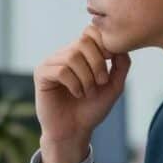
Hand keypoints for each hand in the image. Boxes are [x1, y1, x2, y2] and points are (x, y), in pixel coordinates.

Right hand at [34, 25, 129, 162]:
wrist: (75, 130)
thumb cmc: (92, 108)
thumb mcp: (114, 86)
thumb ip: (121, 65)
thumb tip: (121, 45)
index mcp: (81, 52)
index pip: (91, 31)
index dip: (104, 45)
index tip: (111, 63)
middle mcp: (64, 53)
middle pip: (83, 41)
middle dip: (98, 63)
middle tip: (101, 82)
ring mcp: (51, 62)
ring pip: (72, 57)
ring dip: (86, 78)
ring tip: (88, 92)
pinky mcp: (41, 74)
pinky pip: (61, 70)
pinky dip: (74, 84)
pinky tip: (77, 94)